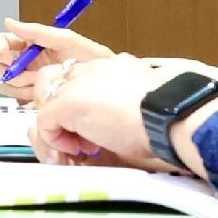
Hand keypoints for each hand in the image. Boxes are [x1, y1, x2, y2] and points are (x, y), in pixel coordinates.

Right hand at [0, 21, 118, 103]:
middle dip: (11, 72)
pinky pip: (19, 101)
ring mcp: (31, 82)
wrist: (110, 85)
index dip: (0, 50)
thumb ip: (38, 31)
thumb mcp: (68, 41)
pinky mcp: (37, 99)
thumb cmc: (94, 60)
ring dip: (20, 86)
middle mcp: (29, 63)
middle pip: (0, 66)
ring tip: (42, 86)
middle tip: (28, 76)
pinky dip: (28, 100)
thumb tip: (10, 22)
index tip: (8, 58)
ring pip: (7, 84)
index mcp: (33, 45)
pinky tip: (43, 98)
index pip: (3, 43)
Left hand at [27, 59, 171, 172]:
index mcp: (112, 67)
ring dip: (55, 123)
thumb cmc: (168, 118)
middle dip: (57, 107)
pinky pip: (44, 121)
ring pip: (45, 98)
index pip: (79, 76)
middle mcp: (92, 68)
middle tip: (77, 136)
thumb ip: (122, 105)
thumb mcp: (141, 105)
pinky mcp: (68, 102)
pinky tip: (77, 150)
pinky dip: (54, 139)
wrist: (173, 117)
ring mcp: (77, 83)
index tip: (91, 126)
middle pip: (54, 80)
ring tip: (76, 146)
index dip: (77, 101)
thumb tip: (114, 124)